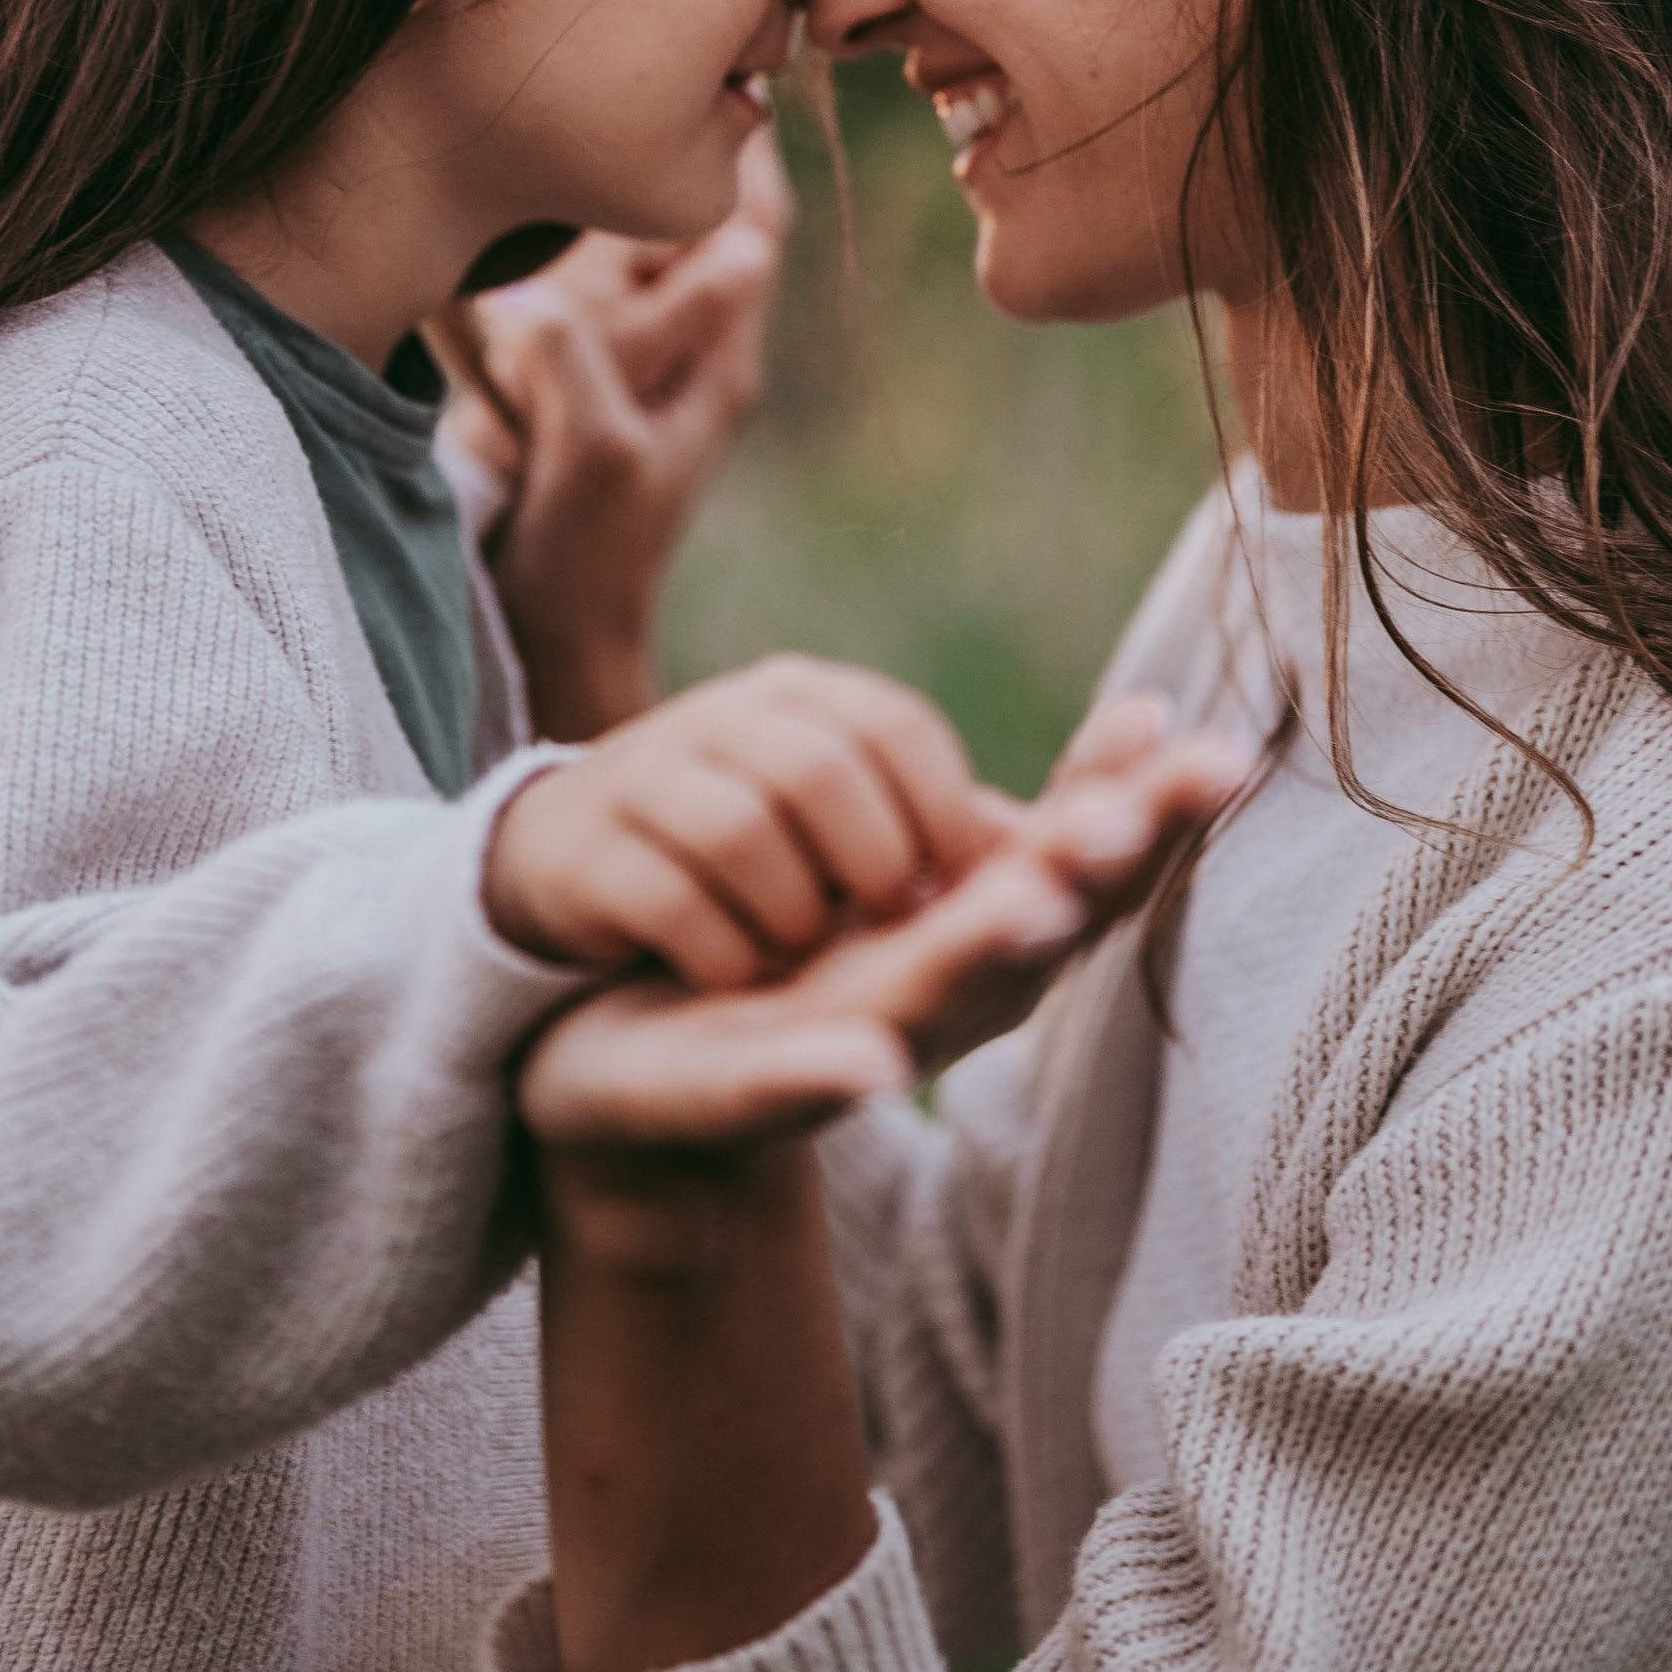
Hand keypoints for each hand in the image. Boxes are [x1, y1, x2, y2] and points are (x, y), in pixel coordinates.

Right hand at [447, 133, 789, 735]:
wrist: (559, 638)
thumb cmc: (589, 554)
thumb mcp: (593, 451)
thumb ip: (576, 356)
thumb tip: (533, 288)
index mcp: (722, 359)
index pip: (756, 224)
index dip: (741, 154)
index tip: (703, 84)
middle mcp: (697, 354)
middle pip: (700, 225)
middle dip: (665, 172)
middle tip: (623, 115)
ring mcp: (644, 371)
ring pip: (642, 258)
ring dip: (613, 219)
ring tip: (574, 170)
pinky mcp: (589, 386)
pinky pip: (593, 300)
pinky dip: (572, 265)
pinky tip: (529, 249)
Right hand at [484, 651, 1003, 980]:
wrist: (580, 874)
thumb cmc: (757, 859)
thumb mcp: (850, 825)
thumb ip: (954, 824)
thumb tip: (1091, 830)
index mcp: (807, 697)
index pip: (896, 726)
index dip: (943, 815)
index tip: (957, 891)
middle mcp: (723, 715)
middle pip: (822, 771)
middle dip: (870, 867)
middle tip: (884, 931)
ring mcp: (644, 773)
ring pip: (744, 829)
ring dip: (791, 914)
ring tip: (798, 953)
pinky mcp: (582, 850)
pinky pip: (668, 898)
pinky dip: (720, 951)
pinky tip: (734, 973)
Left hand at [516, 697, 1246, 1146]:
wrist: (662, 1078)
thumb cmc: (830, 960)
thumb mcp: (950, 872)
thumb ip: (1042, 811)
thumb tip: (1157, 712)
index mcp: (998, 938)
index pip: (1100, 866)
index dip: (1160, 814)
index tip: (1219, 753)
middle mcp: (951, 999)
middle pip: (1044, 929)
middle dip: (1089, 872)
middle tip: (1124, 820)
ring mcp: (855, 1047)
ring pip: (937, 993)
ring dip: (989, 951)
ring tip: (1029, 904)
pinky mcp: (742, 1092)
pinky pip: (787, 1085)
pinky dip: (829, 1074)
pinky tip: (865, 1062)